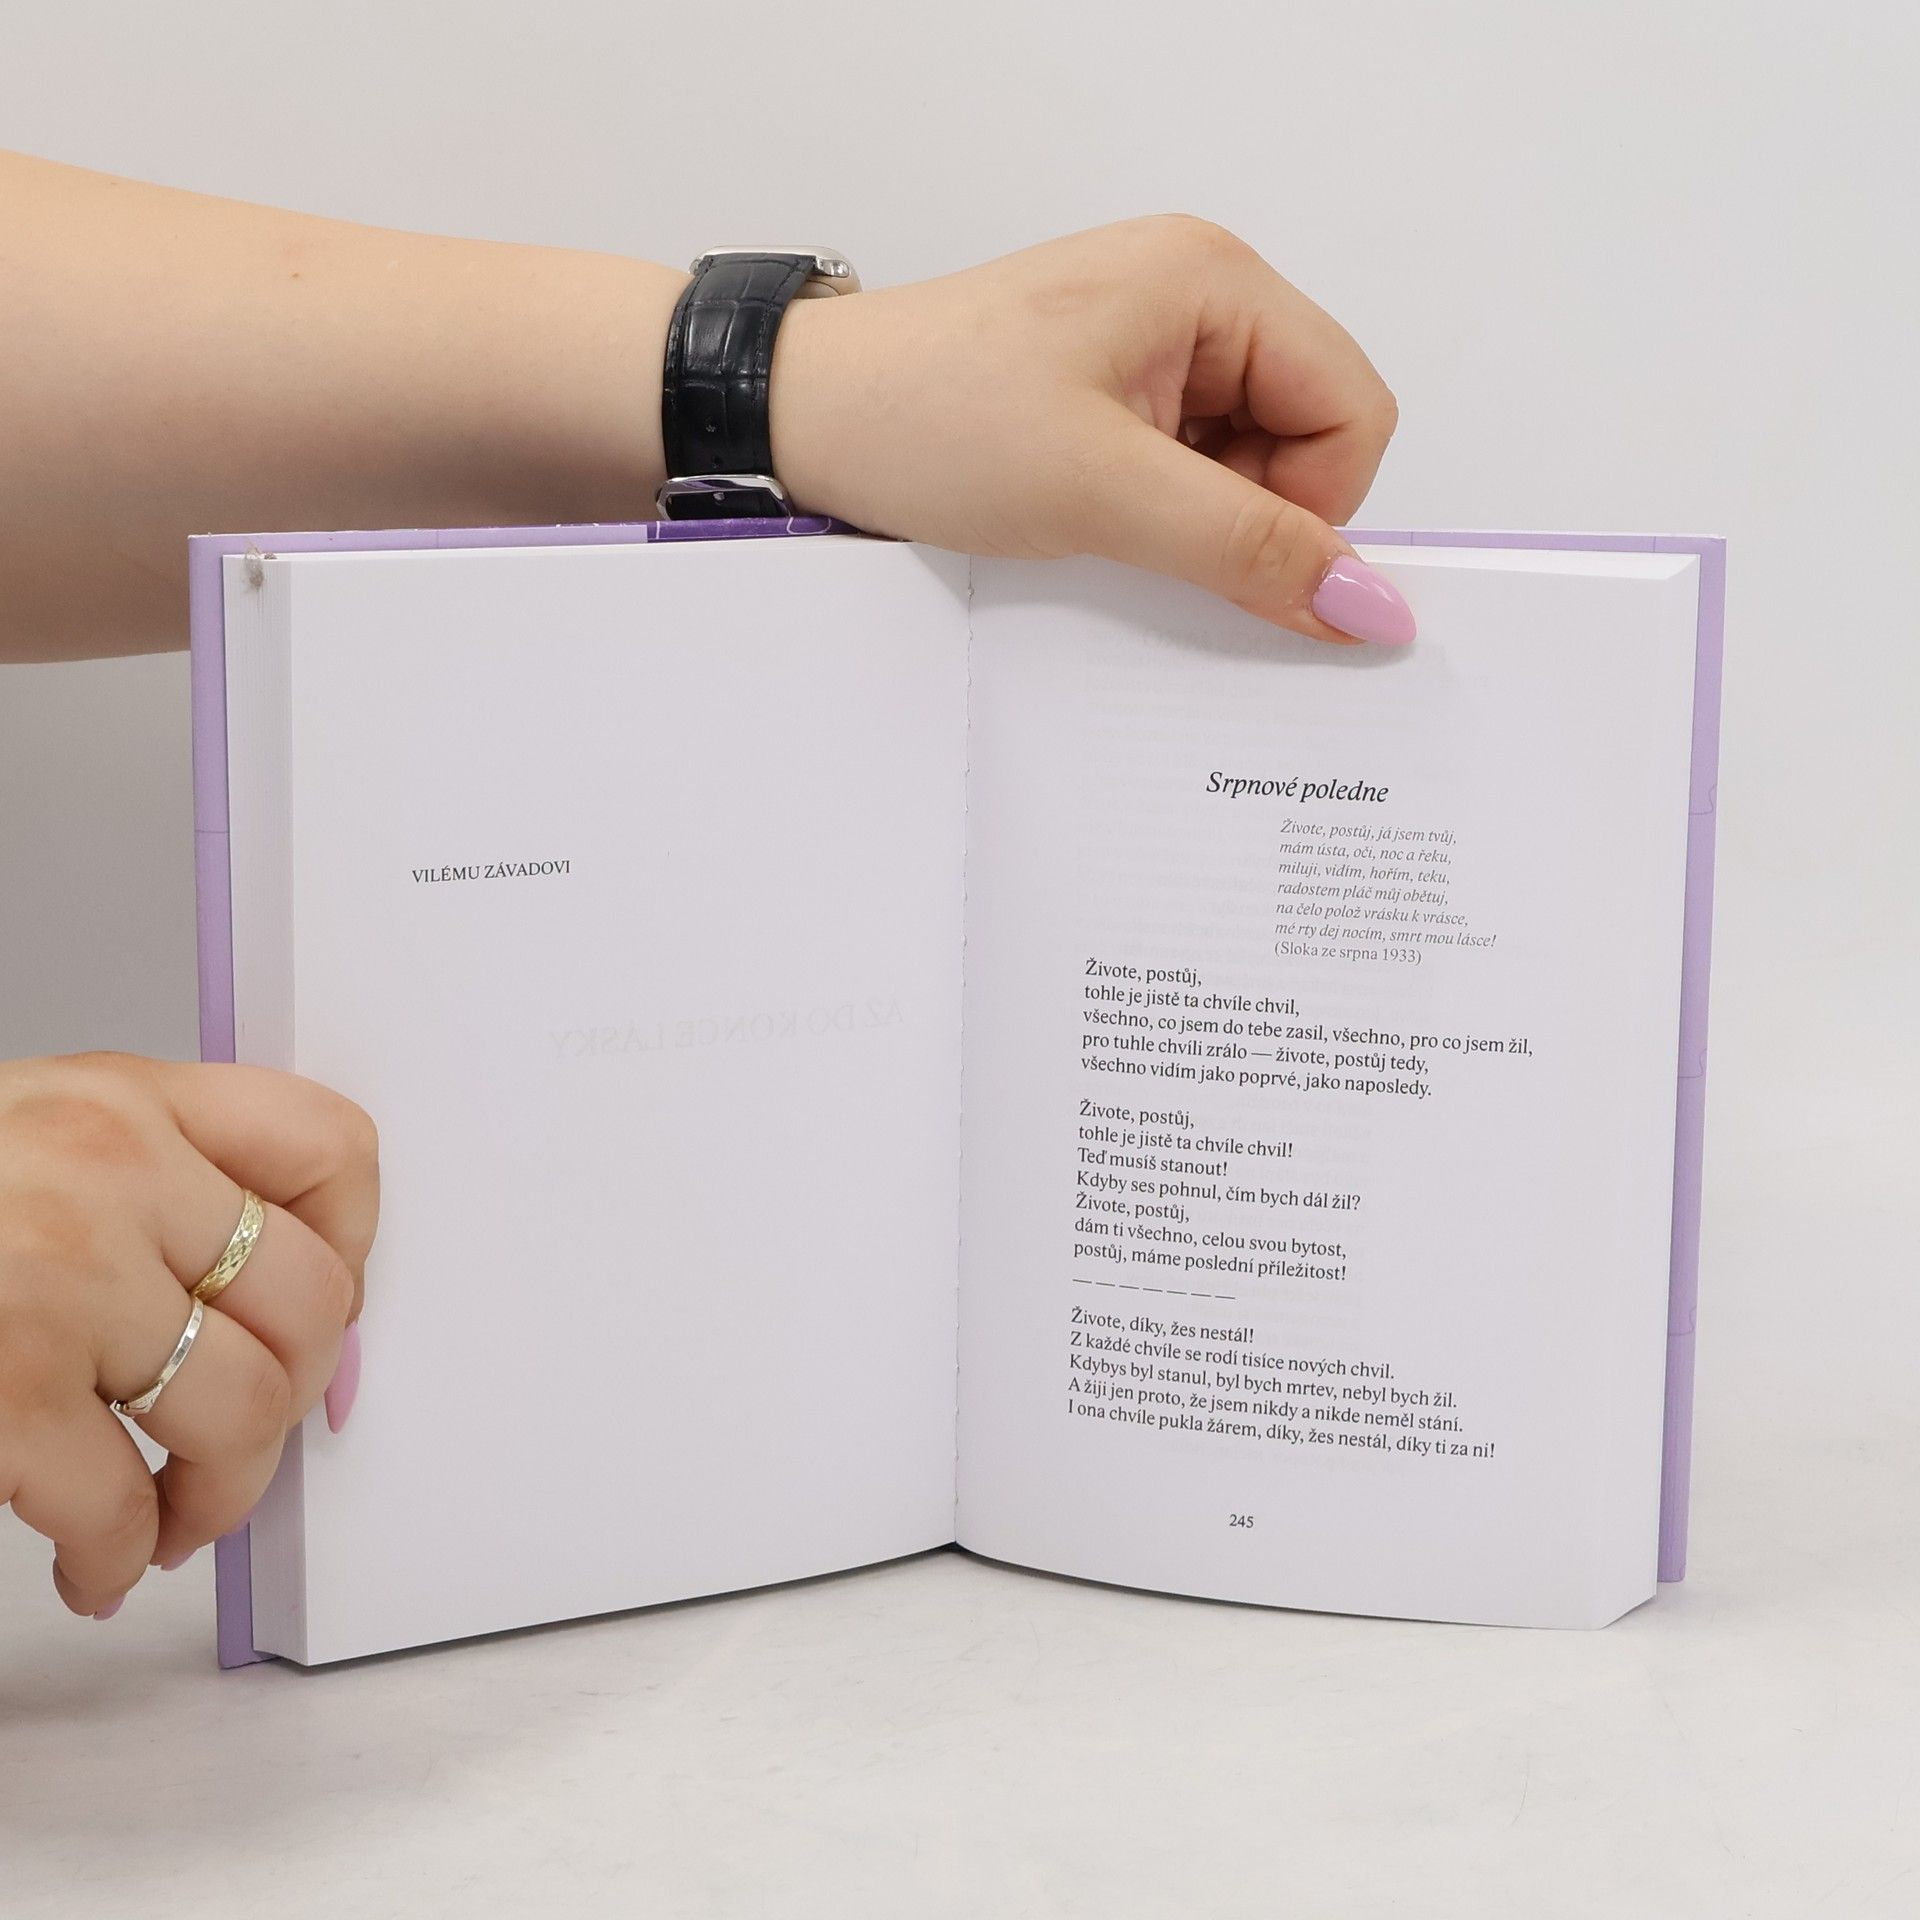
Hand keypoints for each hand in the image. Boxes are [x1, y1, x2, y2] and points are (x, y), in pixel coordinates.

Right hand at [0, 1053, 376, 1617]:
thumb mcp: (29, 1147)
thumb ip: (153, 1193)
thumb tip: (288, 1311)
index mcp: (120, 1098)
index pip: (329, 1146)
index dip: (357, 1246)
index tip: (332, 1311)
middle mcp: (105, 1169)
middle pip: (314, 1299)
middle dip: (296, 1401)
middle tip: (246, 1443)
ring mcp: (54, 1275)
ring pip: (244, 1408)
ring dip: (221, 1495)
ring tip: (174, 1518)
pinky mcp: (0, 1386)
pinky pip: (121, 1501)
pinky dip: (119, 1556)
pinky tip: (94, 1559)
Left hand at [774, 215, 1413, 646]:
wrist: (802, 418)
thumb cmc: (929, 419)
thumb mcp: (1103, 493)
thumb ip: (1246, 547)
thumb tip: (1368, 605)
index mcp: (1215, 280)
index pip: (1352, 410)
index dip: (1317, 505)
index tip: (1240, 561)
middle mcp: (1197, 296)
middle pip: (1307, 435)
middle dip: (1253, 512)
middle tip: (1155, 538)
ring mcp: (1153, 343)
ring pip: (1248, 461)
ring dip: (1199, 517)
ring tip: (1104, 522)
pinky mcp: (1112, 389)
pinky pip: (1187, 465)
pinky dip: (1160, 512)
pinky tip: (1092, 519)